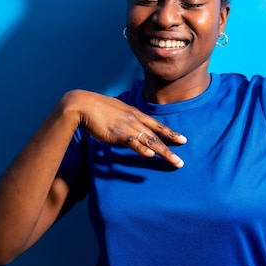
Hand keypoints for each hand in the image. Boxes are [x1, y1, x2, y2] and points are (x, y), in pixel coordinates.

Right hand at [64, 90, 186, 166]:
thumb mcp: (117, 111)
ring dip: (163, 152)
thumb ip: (125, 120)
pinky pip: (132, 142)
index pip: (157, 124)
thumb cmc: (97, 108)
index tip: (183, 139)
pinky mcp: (116, 133)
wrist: (82, 104)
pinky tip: (150, 155)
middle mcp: (134, 119)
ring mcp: (127, 126)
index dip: (170, 132)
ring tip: (175, 161)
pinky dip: (141, 149)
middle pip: (157, 134)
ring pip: (149, 140)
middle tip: (181, 160)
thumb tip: (129, 129)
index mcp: (135, 113)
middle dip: (172, 146)